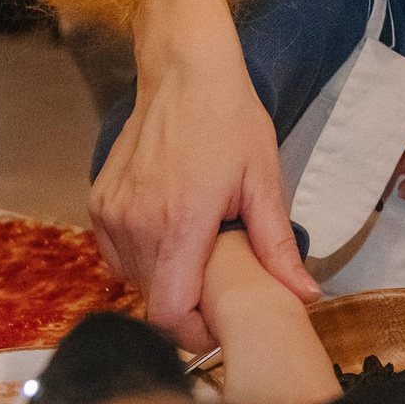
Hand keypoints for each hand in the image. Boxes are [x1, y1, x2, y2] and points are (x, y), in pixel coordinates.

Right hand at [96, 0, 318, 353]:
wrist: (184, 71)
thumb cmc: (229, 119)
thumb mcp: (264, 181)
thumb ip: (278, 247)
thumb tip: (305, 295)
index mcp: (179, 223)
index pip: (170, 314)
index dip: (195, 332)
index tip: (221, 321)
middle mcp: (135, 223)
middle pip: (152, 301)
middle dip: (187, 305)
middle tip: (219, 282)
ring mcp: (111, 213)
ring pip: (133, 280)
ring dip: (165, 279)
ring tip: (198, 250)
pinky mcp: (99, 203)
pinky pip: (117, 254)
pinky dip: (143, 257)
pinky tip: (172, 234)